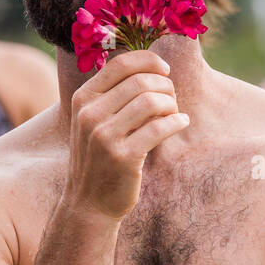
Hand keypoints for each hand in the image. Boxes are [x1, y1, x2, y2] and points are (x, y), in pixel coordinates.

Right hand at [66, 50, 188, 220]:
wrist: (88, 203)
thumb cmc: (99, 158)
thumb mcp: (93, 122)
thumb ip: (112, 95)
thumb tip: (151, 66)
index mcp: (83, 99)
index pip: (121, 63)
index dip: (149, 60)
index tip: (165, 70)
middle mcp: (90, 115)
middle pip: (140, 81)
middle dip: (165, 86)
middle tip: (172, 99)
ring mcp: (104, 137)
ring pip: (151, 101)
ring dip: (171, 104)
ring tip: (174, 113)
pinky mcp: (123, 157)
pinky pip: (159, 128)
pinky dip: (177, 121)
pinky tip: (181, 122)